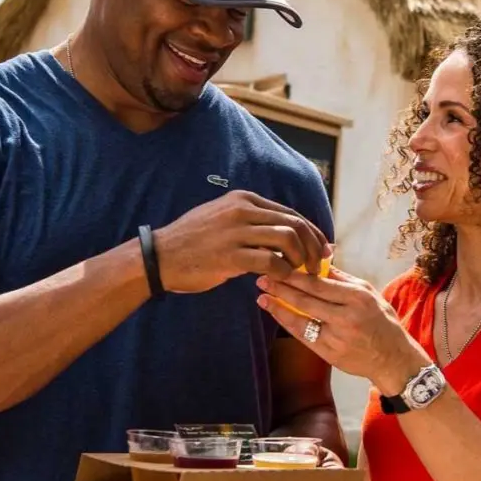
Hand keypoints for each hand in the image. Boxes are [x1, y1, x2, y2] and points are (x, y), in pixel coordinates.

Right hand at [153, 190, 330, 293]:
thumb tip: (285, 233)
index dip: (312, 231)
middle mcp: (242, 210)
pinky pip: (271, 261)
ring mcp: (236, 232)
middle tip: (320, 264)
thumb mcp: (223, 219)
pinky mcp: (230, 255)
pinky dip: (283, 272)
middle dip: (314, 245)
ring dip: (301, 258)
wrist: (158, 257)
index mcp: (244, 200)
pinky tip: (282, 280)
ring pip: (287, 239)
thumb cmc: (193, 243)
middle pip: (294, 223)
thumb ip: (252, 221)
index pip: (290, 212)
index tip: (323, 247)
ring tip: (301, 273)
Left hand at [258, 268, 427, 393]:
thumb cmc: (382, 322)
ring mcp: (337, 336)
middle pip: (307, 299)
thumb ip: (344, 279)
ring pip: (301, 318)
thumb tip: (320, 260)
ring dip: (279, 306)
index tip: (280, 265)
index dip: (297, 275)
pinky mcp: (329, 353)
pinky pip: (304, 336)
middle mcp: (347, 316)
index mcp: (358, 297)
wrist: (392, 358)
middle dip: (282, 287)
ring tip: (262, 296)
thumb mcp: (370, 293)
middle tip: (262, 277)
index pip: (320, 284)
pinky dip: (288, 323)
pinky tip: (277, 314)